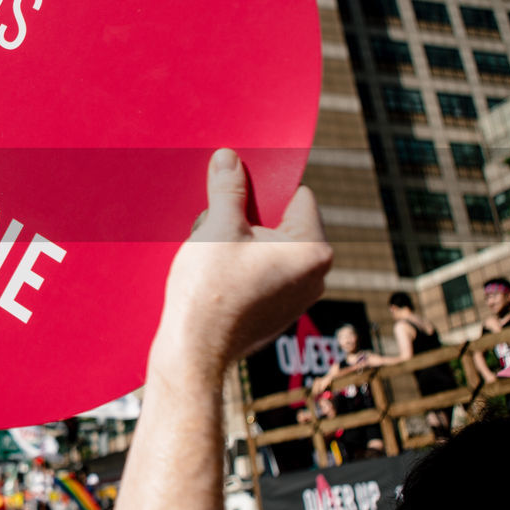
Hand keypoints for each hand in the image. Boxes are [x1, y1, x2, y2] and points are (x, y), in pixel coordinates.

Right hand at [153, 149, 332, 379]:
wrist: (194, 351)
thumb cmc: (210, 291)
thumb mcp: (217, 228)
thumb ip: (228, 189)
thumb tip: (229, 158)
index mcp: (313, 251)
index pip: (298, 196)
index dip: (265, 189)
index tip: (237, 192)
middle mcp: (316, 277)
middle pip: (284, 224)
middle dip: (250, 220)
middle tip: (219, 228)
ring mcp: (298, 299)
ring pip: (271, 251)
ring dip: (243, 244)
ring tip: (214, 256)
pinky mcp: (277, 315)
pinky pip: (263, 276)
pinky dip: (242, 270)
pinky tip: (216, 279)